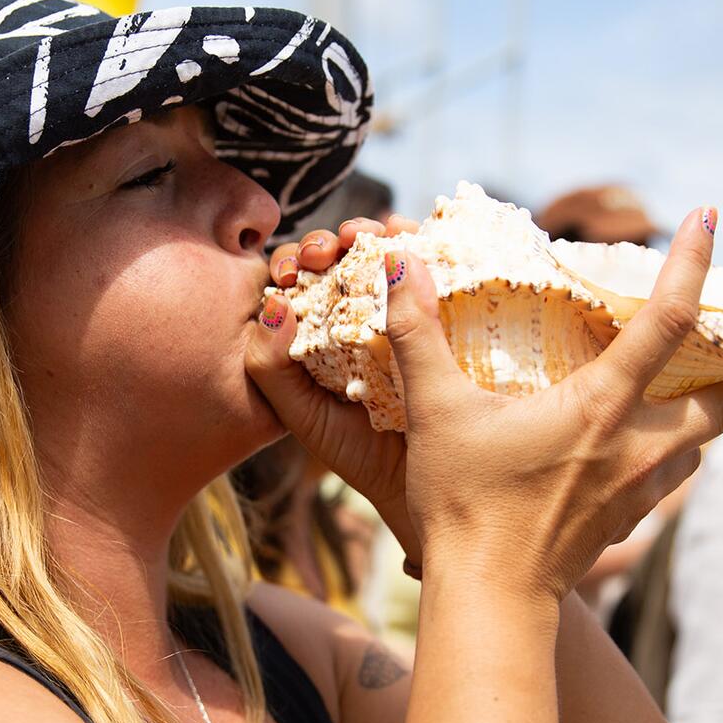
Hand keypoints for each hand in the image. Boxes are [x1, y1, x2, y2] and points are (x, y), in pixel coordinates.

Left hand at [247, 215, 423, 553]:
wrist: (431, 488)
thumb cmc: (361, 454)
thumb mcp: (304, 415)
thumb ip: (269, 369)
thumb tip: (273, 303)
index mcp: (322, 335)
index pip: (303, 281)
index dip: (296, 261)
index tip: (294, 268)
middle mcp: (363, 318)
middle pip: (345, 260)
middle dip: (335, 240)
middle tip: (333, 247)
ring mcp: (409, 314)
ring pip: (390, 256)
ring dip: (378, 234)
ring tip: (372, 234)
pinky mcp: (453, 315)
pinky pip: (438, 269)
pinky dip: (425, 244)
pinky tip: (414, 236)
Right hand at [321, 207, 722, 602]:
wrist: (489, 602)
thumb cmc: (463, 508)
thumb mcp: (433, 413)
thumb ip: (417, 333)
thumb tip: (402, 263)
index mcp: (601, 406)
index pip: (670, 320)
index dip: (694, 263)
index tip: (708, 218)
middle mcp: (638, 445)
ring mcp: (639, 489)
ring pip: (706, 442)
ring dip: (710, 409)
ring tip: (692, 382)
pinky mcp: (627, 522)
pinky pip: (671, 477)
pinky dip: (674, 450)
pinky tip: (641, 443)